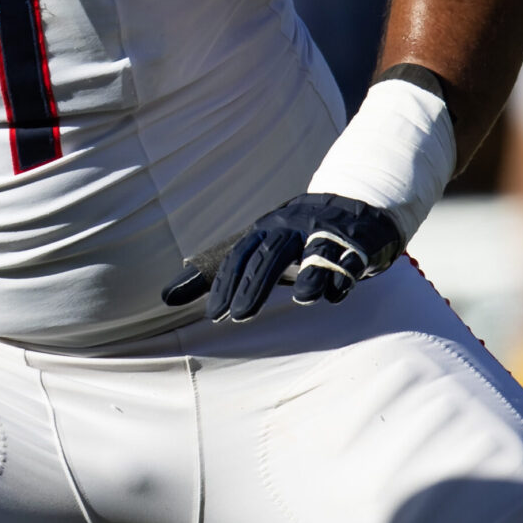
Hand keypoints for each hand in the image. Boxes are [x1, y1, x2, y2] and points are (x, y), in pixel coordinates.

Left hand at [163, 193, 404, 322]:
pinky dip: (341, 278)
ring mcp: (325, 233)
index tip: (213, 316)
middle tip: (239, 317)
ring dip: (309, 275)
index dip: (224, 283)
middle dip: (255, 286)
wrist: (350, 205)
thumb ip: (214, 273)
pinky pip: (348, 260)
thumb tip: (166, 298)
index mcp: (265, 230)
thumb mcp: (254, 248)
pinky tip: (333, 297)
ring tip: (301, 300)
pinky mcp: (356, 243)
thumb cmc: (291, 236)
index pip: (239, 256)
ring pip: (315, 252)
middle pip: (270, 255)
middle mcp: (292, 228)